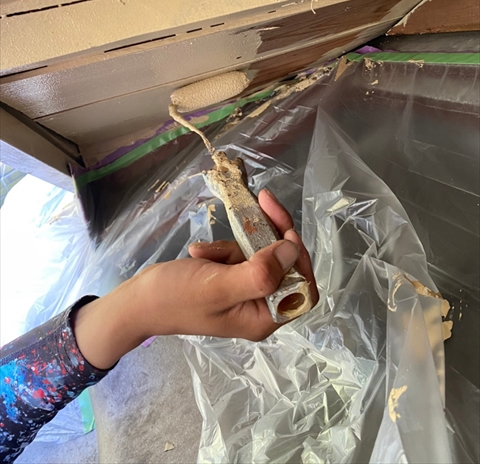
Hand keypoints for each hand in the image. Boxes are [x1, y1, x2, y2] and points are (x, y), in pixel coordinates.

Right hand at [73, 189, 317, 368]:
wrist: (137, 300)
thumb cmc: (175, 297)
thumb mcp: (217, 286)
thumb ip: (259, 272)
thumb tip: (293, 249)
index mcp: (264, 318)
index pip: (303, 286)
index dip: (299, 257)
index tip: (284, 229)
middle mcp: (260, 306)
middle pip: (286, 264)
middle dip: (272, 235)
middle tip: (263, 200)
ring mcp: (245, 291)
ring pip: (263, 253)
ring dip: (240, 242)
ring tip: (207, 252)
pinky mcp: (231, 278)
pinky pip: (241, 254)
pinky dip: (224, 248)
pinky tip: (200, 253)